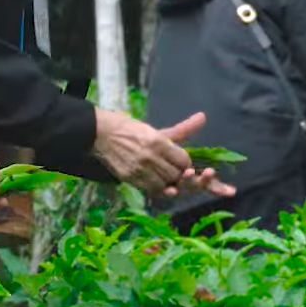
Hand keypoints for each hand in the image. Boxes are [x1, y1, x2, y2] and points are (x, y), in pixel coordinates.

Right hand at [92, 108, 235, 196]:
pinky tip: (154, 180)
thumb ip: (183, 128)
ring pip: (165, 184)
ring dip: (168, 183)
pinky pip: (150, 189)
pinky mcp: (130, 178)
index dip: (185, 164)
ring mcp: (139, 169)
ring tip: (163, 175)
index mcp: (158, 141)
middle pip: (176, 174)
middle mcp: (150, 156)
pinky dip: (156, 188)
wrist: (102, 134)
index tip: (180, 161)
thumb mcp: (157, 129)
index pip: (184, 161)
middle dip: (178, 174)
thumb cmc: (132, 129)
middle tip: (173, 170)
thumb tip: (203, 117)